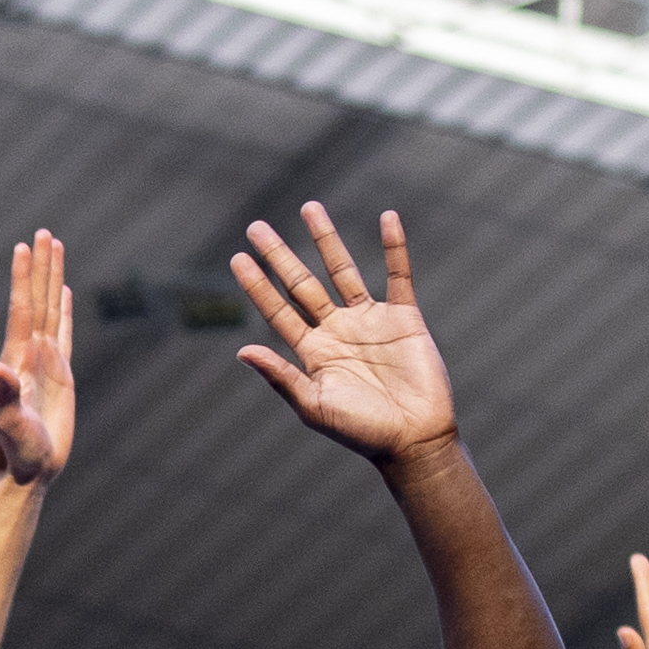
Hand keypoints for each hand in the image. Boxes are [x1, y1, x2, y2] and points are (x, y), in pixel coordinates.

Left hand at [0, 229, 76, 491]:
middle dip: (41, 266)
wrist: (28, 470)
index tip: (24, 246)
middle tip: (43, 232)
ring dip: (52, 279)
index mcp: (17, 359)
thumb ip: (4, 394)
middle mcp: (29, 354)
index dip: (23, 277)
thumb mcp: (8, 421)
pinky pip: (64, 333)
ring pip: (50, 310)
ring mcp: (45, 362)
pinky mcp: (61, 375)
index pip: (22, 308)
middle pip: (37, 300)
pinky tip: (63, 293)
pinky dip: (64, 311)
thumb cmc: (16, 450)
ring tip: (55, 248)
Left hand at [229, 205, 453, 471]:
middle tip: (256, 226)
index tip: (236, 257)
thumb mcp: (313, 404)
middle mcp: (335, 330)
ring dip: (326, 240)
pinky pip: (398, 275)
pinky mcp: (404, 318)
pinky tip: (386, 218)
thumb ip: (280, 376)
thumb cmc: (360, 430)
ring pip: (343, 271)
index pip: (277, 310)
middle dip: (279, 256)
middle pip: (301, 284)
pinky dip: (394, 247)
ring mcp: (369, 322)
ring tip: (308, 208)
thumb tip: (241, 350)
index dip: (257, 285)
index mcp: (310, 352)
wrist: (413, 439)